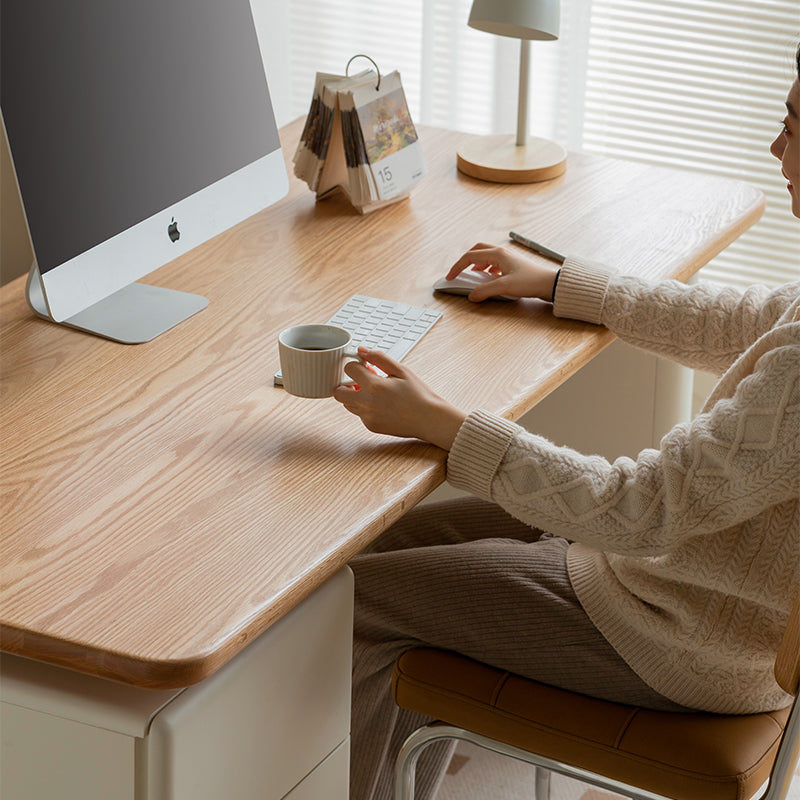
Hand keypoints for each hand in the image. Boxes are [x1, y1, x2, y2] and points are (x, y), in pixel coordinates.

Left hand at [333, 347, 466, 449]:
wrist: (430, 419)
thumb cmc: (419, 394)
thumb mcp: (401, 371)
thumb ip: (379, 358)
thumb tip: (361, 350)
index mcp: (374, 386)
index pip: (349, 369)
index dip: (357, 364)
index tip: (367, 366)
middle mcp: (367, 403)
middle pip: (338, 392)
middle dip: (346, 384)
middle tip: (361, 381)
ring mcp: (368, 417)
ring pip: (347, 404)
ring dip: (355, 396)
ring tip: (375, 392)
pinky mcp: (371, 426)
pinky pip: (360, 414)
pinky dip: (366, 407)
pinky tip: (382, 404)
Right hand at [448, 243, 559, 302]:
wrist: (550, 283)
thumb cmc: (531, 281)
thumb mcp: (504, 287)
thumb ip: (485, 291)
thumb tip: (471, 296)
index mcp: (497, 254)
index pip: (470, 257)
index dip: (457, 267)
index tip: (450, 277)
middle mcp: (501, 253)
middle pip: (477, 250)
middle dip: (465, 261)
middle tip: (458, 272)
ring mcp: (507, 258)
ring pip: (485, 257)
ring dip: (475, 265)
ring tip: (472, 277)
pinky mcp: (513, 266)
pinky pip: (494, 264)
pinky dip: (486, 270)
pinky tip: (488, 280)